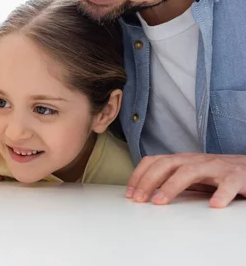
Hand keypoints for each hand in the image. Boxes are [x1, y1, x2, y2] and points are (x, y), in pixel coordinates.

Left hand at [126, 153, 245, 207]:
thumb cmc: (215, 173)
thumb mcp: (187, 175)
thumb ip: (168, 180)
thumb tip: (143, 192)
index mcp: (181, 160)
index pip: (153, 161)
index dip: (138, 176)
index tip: (130, 194)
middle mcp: (195, 160)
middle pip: (166, 165)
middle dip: (148, 181)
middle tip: (139, 199)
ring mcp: (215, 167)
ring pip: (190, 171)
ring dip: (171, 186)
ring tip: (160, 201)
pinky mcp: (236, 176)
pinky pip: (227, 184)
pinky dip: (220, 194)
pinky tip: (214, 205)